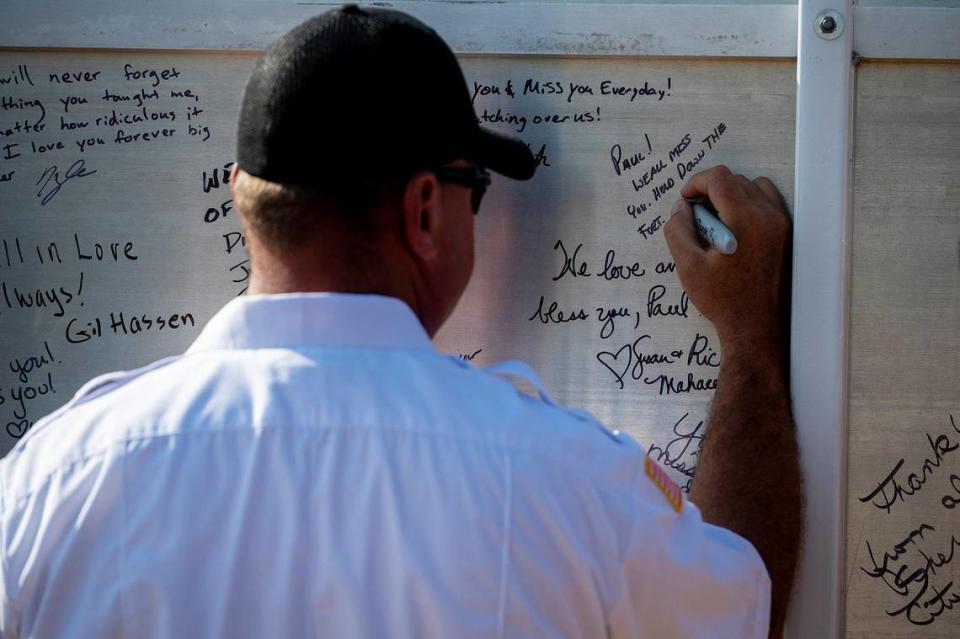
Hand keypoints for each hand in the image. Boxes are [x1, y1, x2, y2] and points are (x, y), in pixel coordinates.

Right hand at [663, 165, 790, 355]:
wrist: (756, 328)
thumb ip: (678, 230)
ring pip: (753, 187)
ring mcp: (782, 224)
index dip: (696, 183)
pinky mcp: (787, 234)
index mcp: (744, 220)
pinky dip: (749, 205)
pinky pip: (768, 202)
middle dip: (710, 192)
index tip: (685, 201)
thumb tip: (681, 208)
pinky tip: (736, 230)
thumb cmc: (723, 300)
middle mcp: (768, 216)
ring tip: (717, 224)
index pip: (719, 178)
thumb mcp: (688, 267)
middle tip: (697, 218)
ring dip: (731, 197)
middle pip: (734, 181)